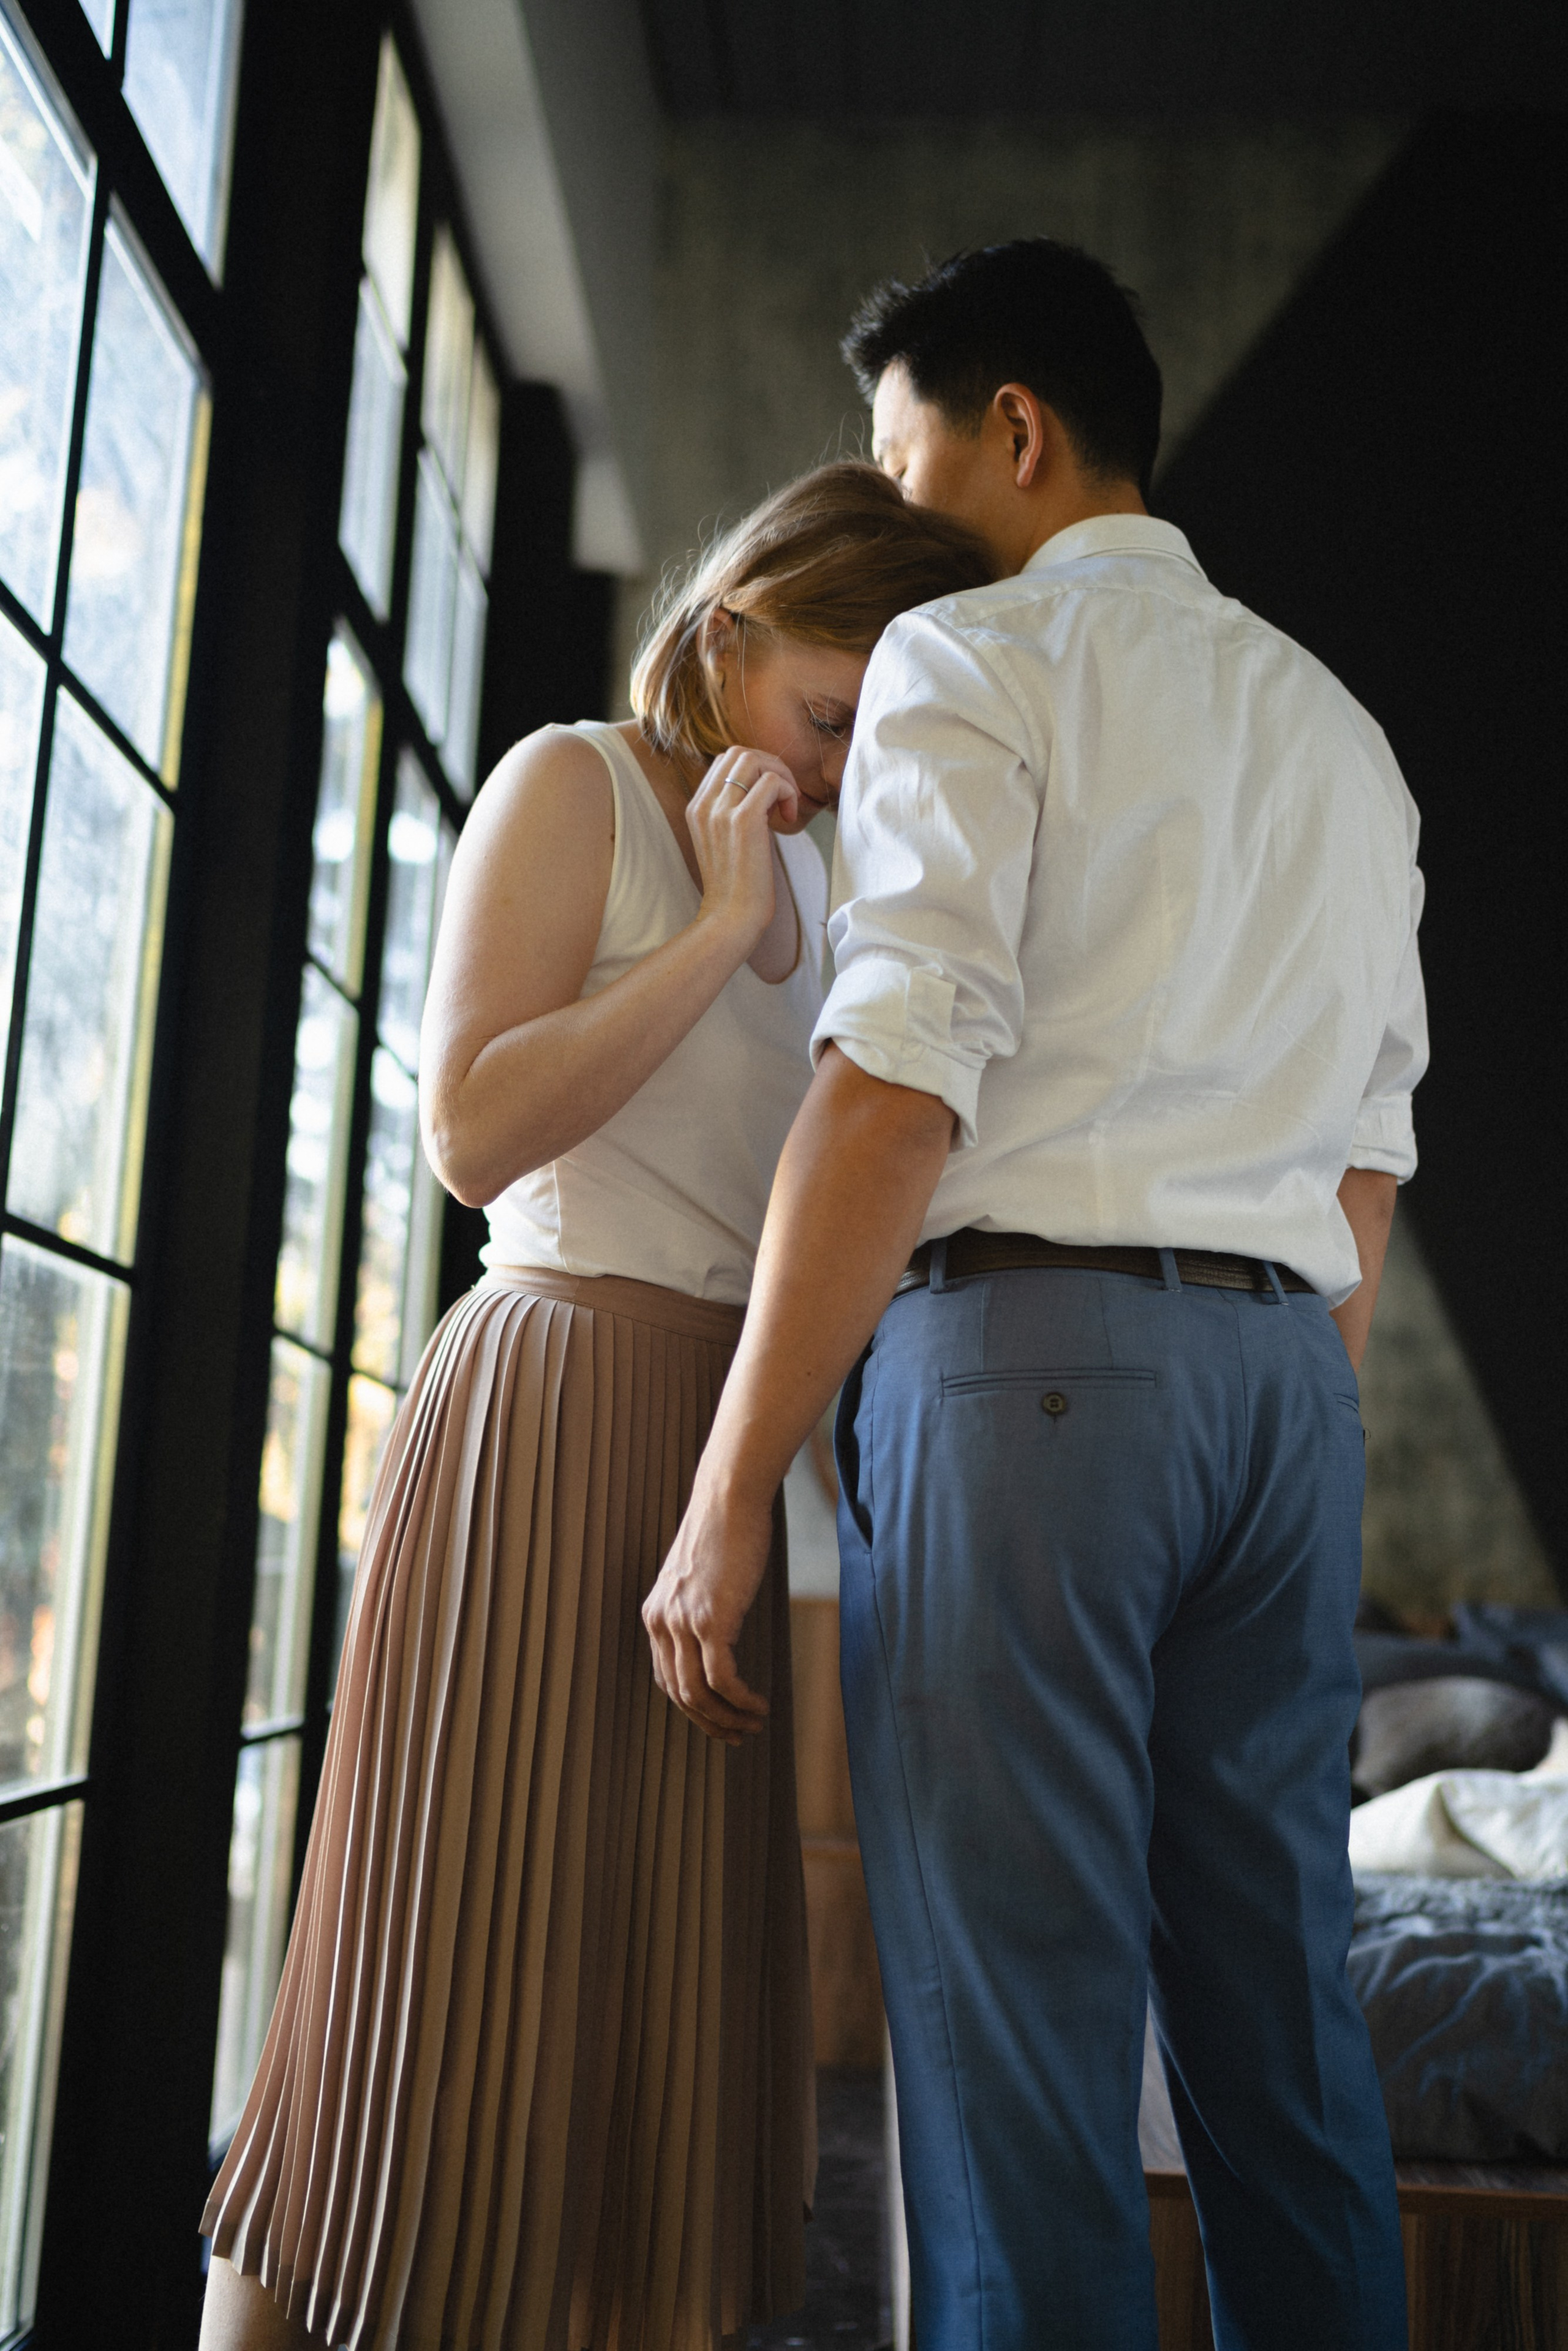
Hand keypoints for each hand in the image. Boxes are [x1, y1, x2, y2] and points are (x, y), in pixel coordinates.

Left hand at [642, 1476, 773, 1743]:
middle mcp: (661, 1621)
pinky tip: (759, 1704)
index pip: (665, 1679)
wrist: (729, 1498)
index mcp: (655, 1614)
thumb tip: (717, 1637)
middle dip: (709, 1723)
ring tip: (753, 1725)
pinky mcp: (710, 1619)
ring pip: (698, 1692)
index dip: (692, 1709)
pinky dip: (741, 1699)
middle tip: (737, 1736)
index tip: (718, 1721)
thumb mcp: (698, 1578)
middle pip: (679, 1694)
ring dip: (727, 1718)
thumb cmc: (723, 1533)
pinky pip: (721, 1678)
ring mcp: (683, 1622)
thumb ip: (696, 1609)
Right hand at [685, 748, 800, 955]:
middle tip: (783, 797)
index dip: (755, 771)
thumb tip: (764, 790)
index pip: (725, 762)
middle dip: (769, 766)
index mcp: (697, 808)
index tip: (769, 800)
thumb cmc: (736, 887)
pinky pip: (771, 781)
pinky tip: (787, 819)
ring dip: (780, 776)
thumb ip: (734, 813)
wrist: (730, 918)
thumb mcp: (726, 841)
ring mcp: (721, 811)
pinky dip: (787, 792)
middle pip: (738, 752)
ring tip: (786, 807)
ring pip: (754, 759)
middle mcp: (704, 804)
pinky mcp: (744, 821)